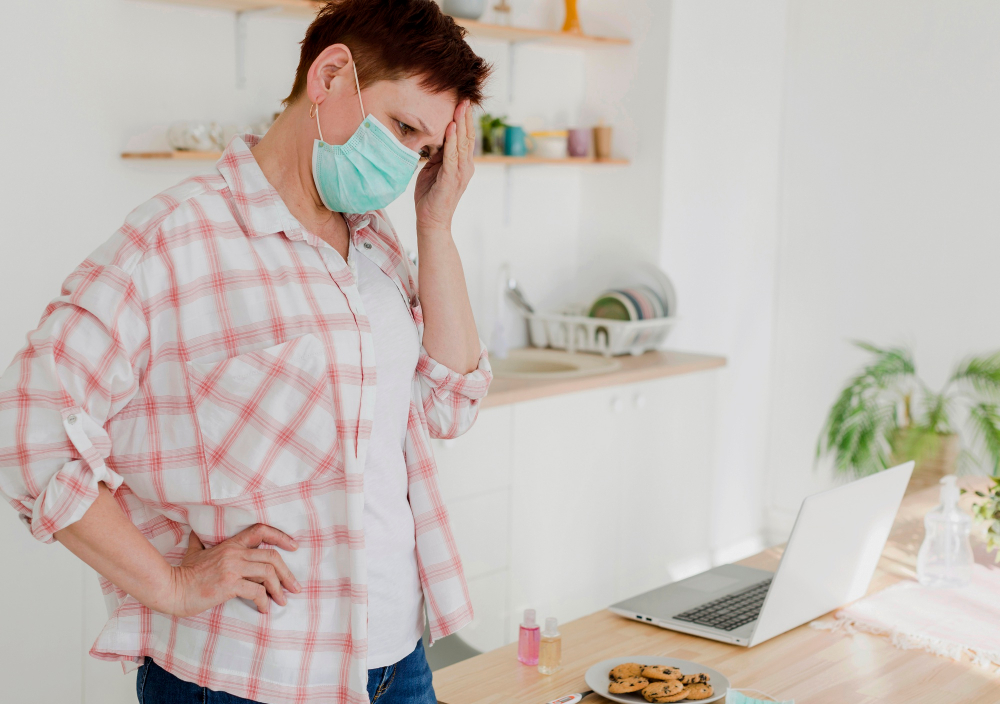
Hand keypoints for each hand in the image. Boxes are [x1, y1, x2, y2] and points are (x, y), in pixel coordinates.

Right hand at [164, 524, 300, 617]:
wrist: (170, 589)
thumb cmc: (183, 574)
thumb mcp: (194, 552)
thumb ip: (199, 541)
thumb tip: (196, 532)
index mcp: (230, 544)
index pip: (261, 530)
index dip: (281, 536)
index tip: (294, 547)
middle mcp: (234, 553)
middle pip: (272, 556)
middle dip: (287, 573)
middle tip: (295, 587)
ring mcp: (232, 568)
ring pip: (268, 573)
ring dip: (279, 589)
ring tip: (282, 601)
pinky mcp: (229, 584)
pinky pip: (256, 591)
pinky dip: (265, 601)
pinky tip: (264, 609)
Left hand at [414, 100, 475, 233]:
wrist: (431, 221)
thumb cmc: (430, 196)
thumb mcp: (433, 169)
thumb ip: (437, 154)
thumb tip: (434, 138)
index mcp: (462, 164)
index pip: (465, 137)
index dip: (464, 120)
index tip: (461, 102)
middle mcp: (466, 166)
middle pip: (468, 136)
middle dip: (466, 116)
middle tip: (464, 97)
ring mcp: (460, 173)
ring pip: (463, 143)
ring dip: (461, 124)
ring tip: (459, 106)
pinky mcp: (450, 179)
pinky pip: (452, 156)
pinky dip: (452, 141)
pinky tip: (451, 127)